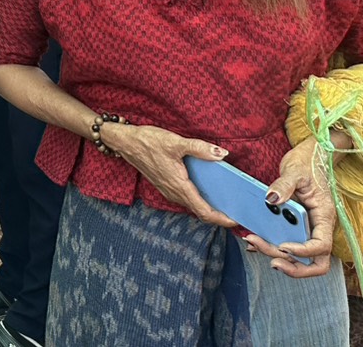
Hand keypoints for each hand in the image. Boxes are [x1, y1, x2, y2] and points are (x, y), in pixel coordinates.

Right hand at [107, 123, 237, 229]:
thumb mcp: (174, 142)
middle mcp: (174, 192)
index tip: (236, 220)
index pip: (204, 211)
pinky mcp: (166, 185)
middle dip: (219, 215)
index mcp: (179, 186)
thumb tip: (222, 153)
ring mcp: (169, 190)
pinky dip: (199, 199)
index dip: (221, 219)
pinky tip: (206, 189)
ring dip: (209, 208)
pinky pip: (186, 199)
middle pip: (200, 212)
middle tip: (237, 211)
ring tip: (226, 201)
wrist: (125, 142)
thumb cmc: (147, 142)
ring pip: (193, 206)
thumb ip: (199, 148)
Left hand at [246, 139, 333, 276]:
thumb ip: (284, 185)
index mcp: (324, 216)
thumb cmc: (307, 163)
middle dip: (293, 266)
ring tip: (254, 244)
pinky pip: (288, 244)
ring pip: (300, 257)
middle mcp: (318, 227)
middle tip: (270, 259)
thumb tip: (272, 199)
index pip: (322, 246)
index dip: (303, 251)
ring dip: (279, 257)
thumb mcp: (295, 170)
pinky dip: (272, 247)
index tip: (283, 246)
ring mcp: (308, 228)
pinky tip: (254, 242)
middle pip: (314, 261)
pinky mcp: (296, 225)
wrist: (310, 157)